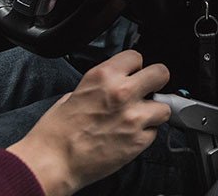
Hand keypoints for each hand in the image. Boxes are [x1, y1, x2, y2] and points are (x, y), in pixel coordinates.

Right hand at [7, 50, 170, 195]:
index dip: (135, 67)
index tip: (133, 74)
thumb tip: (113, 85)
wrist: (53, 161)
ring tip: (138, 118)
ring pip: (164, 106)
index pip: (136, 56)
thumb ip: (100, 86)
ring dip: (153, 112)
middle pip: (161, 73)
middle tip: (148, 90)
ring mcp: (133, 117)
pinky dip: (145, 133)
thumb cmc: (57, 131)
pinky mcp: (138, 140)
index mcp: (103, 76)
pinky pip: (154, 131)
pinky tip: (130, 136)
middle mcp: (122, 92)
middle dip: (156, 82)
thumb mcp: (75, 93)